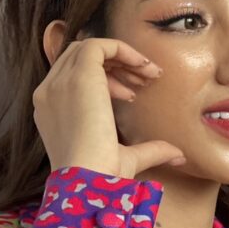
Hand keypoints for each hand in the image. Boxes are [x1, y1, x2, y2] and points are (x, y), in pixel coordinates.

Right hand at [33, 37, 184, 178]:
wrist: (89, 182)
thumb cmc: (102, 178)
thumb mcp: (126, 159)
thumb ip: (148, 151)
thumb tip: (178, 156)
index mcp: (52, 110)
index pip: (73, 76)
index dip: (106, 80)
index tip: (133, 95)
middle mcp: (50, 93)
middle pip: (79, 58)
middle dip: (115, 65)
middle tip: (145, 81)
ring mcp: (60, 83)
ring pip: (88, 49)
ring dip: (121, 57)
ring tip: (149, 75)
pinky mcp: (78, 77)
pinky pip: (99, 45)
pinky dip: (123, 49)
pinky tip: (144, 66)